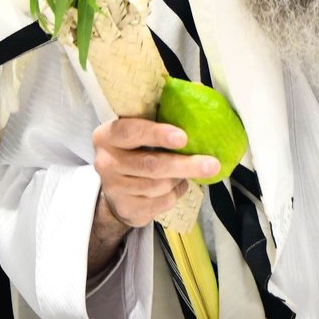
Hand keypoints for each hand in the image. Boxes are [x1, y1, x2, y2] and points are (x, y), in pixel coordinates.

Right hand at [91, 116, 217, 237]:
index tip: (183, 138)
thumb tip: (197, 109)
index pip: (131, 132)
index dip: (157, 134)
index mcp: (107, 135)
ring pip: (160, 186)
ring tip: (185, 171)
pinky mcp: (127, 209)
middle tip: (212, 164)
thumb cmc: (136, 151)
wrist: (118, 188)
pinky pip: (162, 202)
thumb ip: (157, 120)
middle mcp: (105, 162)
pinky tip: (175, 185)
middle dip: (185, 164)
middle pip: (151, 164)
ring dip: (180, 179)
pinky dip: (176, 193)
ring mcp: (114, 188)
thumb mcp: (138, 132)